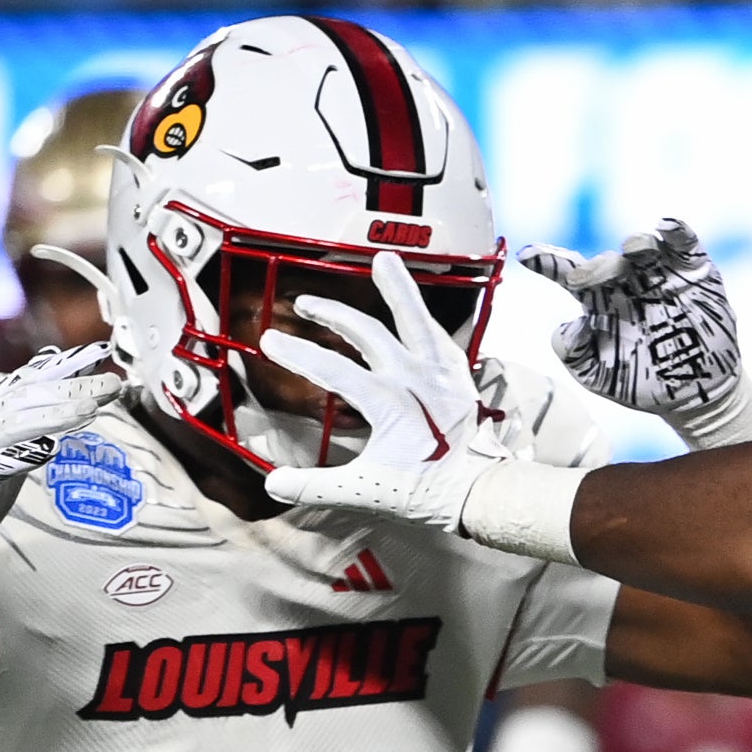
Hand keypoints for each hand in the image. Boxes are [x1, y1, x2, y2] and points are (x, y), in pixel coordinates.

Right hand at [0, 343, 123, 545]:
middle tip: (111, 384)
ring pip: (14, 425)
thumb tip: (70, 388)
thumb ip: (35, 416)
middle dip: (72, 388)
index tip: (101, 352)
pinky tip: (47, 450)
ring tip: (89, 412)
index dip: (65, 366)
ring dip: (54, 417)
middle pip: (28, 398)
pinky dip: (20, 456)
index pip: (31, 381)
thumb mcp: (12, 443)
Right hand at [259, 257, 504, 530]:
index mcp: (387, 400)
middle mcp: (414, 376)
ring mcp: (440, 372)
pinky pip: (439, 337)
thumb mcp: (366, 491)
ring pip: (415, 318)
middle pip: (366, 332)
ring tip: (385, 260)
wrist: (481, 492)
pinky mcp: (459, 376)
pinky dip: (425, 319)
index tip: (269, 340)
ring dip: (398, 288)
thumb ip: (317, 486)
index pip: (331, 368)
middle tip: (303, 303)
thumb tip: (276, 483)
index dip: (297, 353)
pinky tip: (417, 310)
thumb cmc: (426, 492)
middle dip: (331, 314)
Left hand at [522, 219, 751, 446]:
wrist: (695, 396)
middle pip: (607, 261)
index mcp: (598, 301)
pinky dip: (677, 232)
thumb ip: (575, 353)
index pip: (568, 273)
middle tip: (583, 280)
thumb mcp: (599, 376)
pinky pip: (684, 245)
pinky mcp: (693, 274)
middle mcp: (627, 281)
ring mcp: (660, 274)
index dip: (547, 262)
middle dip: (595, 268)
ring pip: (644, 247)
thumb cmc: (641, 383)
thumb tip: (569, 325)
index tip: (528, 256)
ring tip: (633, 250)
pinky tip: (667, 227)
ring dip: (637, 244)